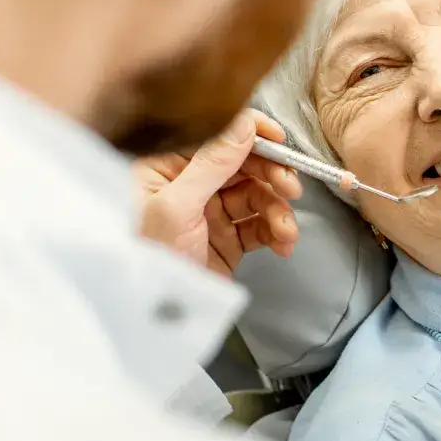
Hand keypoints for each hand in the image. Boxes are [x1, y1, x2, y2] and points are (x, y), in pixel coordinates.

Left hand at [133, 109, 302, 276]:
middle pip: (243, 165)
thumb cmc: (149, 260)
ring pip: (257, 196)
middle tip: (292, 189)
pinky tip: (283, 243)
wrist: (155, 317)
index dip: (251, 134)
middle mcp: (189, 184)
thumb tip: (243, 123)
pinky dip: (276, 232)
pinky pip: (259, 226)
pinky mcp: (226, 239)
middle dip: (272, 176)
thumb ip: (212, 163)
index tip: (279, 140)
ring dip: (278, 211)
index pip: (216, 136)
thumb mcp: (177, 207)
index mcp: (165, 166)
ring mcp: (209, 212)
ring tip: (286, 231)